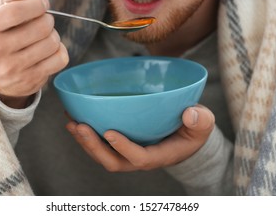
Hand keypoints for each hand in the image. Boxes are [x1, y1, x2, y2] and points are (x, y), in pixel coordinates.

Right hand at [0, 0, 68, 107]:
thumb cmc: (0, 35)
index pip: (15, 12)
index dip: (36, 5)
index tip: (42, 4)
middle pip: (41, 27)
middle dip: (48, 20)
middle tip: (44, 22)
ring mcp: (12, 68)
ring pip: (52, 43)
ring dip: (54, 36)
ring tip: (44, 37)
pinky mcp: (30, 80)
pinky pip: (60, 59)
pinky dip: (60, 51)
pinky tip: (49, 51)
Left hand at [66, 105, 214, 171]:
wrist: (186, 136)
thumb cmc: (194, 129)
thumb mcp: (204, 123)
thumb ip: (200, 120)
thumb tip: (190, 114)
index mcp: (160, 155)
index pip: (139, 157)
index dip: (123, 148)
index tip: (108, 131)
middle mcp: (141, 158)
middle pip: (113, 161)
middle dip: (93, 146)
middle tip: (79, 126)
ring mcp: (129, 153)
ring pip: (103, 155)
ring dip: (85, 142)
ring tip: (71, 123)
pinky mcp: (122, 145)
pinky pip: (101, 146)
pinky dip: (87, 136)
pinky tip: (76, 120)